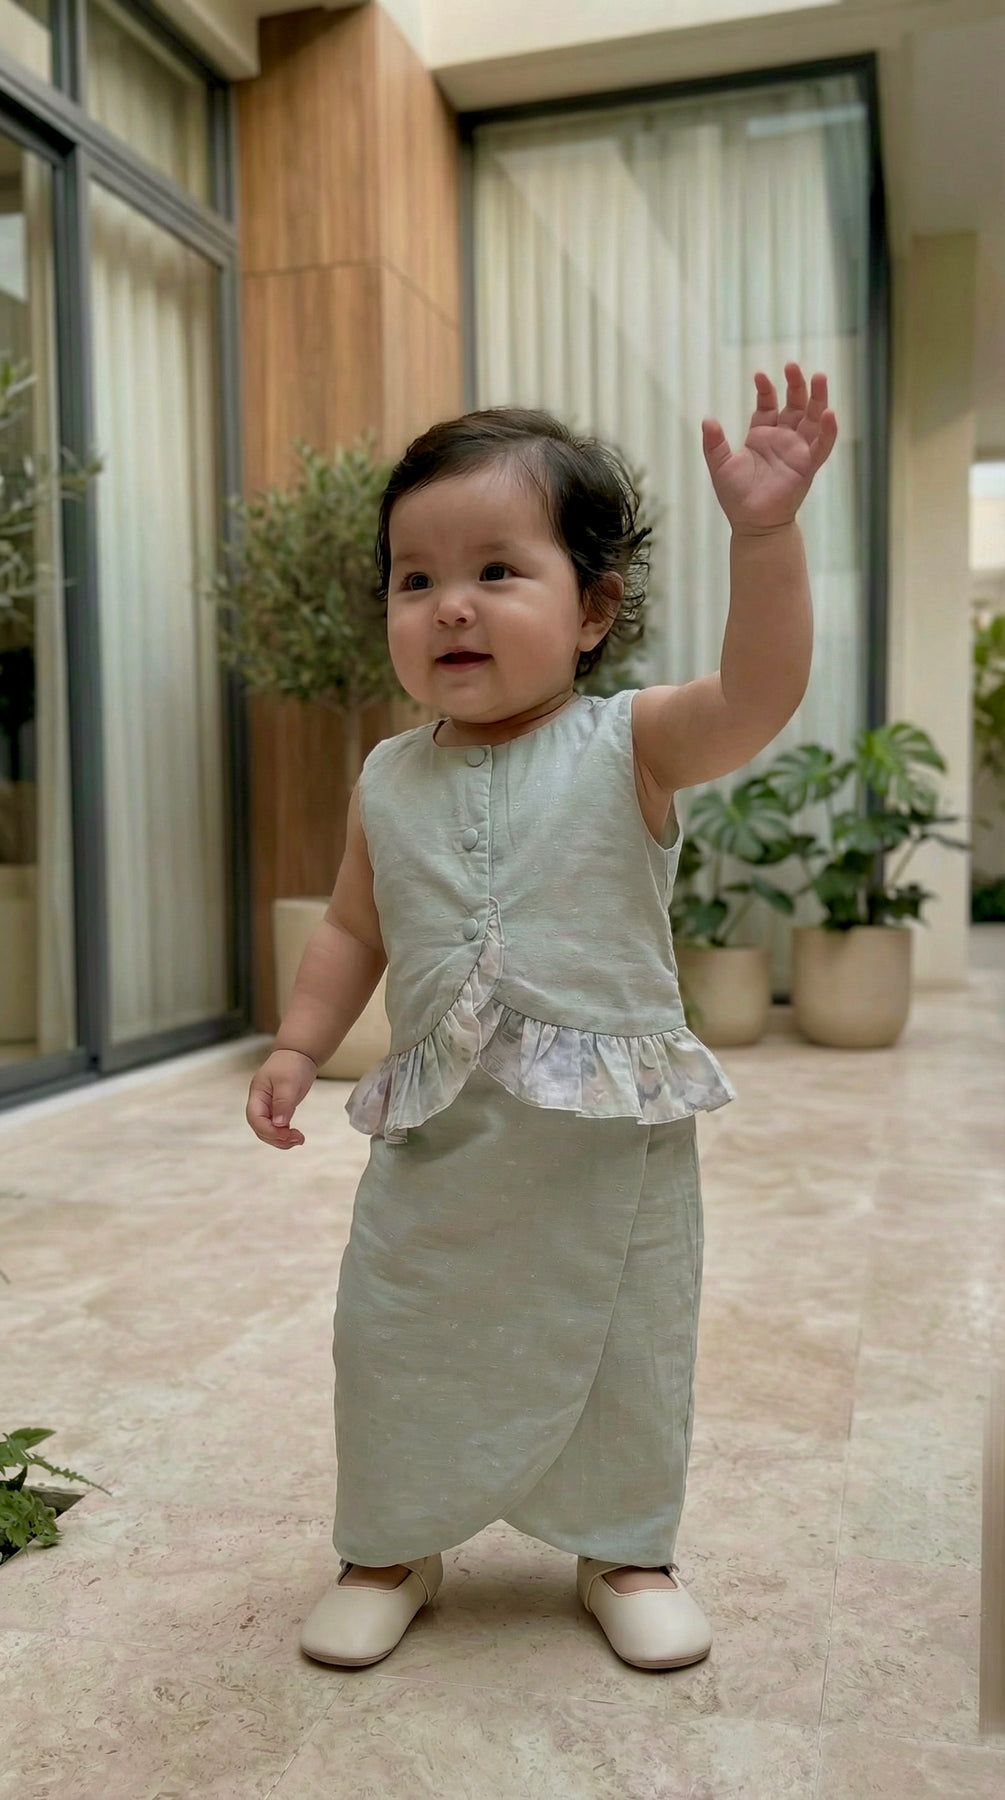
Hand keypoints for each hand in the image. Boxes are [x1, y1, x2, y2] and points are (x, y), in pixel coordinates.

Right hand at [246, 1048, 316, 1148]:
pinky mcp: (278, 1110)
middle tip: (297, 1139)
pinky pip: (278, 1128)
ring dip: (282, 1140)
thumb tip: (280, 1124)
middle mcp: (260, 1104)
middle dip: (277, 1138)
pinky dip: (286, 1135)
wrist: (299, 1054)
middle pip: (260, 1129)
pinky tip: (297, 1136)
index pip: (255, 1119)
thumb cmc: (291, 1064)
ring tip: (299, 1140)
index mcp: (257, 1095)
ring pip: (269, 1131)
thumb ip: (283, 1103)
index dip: (268, 1130)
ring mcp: (268, 1108)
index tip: (286, 1134)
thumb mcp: (287, 1082)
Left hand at [701, 364, 837, 533]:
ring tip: (819, 376)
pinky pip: (822, 445)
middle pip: (795, 404)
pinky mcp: (808, 466)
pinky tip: (829, 412)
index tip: (760, 375)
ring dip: (818, 398)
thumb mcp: (720, 466)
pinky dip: (828, 430)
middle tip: (792, 365)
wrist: (752, 524)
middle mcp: (783, 439)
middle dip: (796, 384)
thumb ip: (714, 443)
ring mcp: (798, 450)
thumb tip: (707, 419)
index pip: (768, 404)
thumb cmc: (737, 498)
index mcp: (762, 436)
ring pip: (813, 418)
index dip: (766, 389)